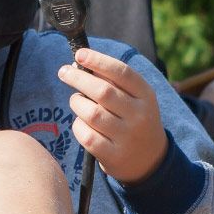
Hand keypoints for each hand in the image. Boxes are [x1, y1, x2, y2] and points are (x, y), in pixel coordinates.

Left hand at [57, 48, 167, 184]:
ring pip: (91, 113)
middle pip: (103, 92)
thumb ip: (113, 81)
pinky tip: (81, 122)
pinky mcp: (113, 155)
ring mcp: (127, 137)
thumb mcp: (135, 98)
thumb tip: (79, 63)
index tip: (79, 54)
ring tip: (77, 100)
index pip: (122, 72)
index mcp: (146, 95)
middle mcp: (139, 115)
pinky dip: (78, 125)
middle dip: (78, 78)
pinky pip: (86, 135)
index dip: (98, 61)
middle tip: (63, 72)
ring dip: (77, 102)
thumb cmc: (133, 118)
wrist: (150, 159)